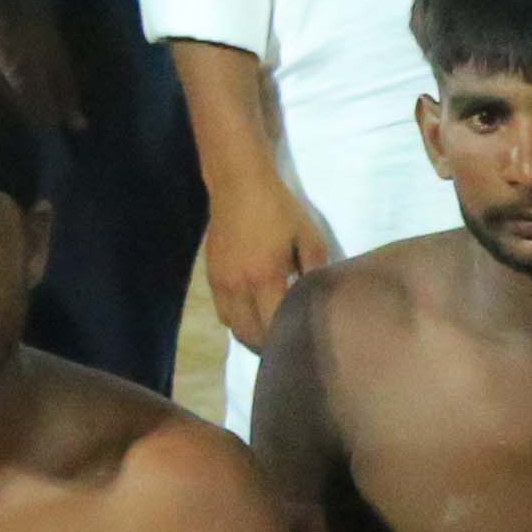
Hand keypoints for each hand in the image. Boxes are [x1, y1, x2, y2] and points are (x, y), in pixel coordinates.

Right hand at [204, 175, 338, 350]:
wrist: (239, 184)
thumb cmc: (278, 209)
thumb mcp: (309, 237)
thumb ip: (315, 271)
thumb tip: (320, 297)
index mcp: (265, 277)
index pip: (273, 325)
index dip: (286, 339)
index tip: (301, 345)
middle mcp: (238, 286)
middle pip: (249, 334)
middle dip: (267, 345)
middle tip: (285, 347)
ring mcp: (221, 282)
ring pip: (232, 326)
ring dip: (250, 335)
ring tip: (268, 335)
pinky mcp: (211, 275)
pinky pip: (222, 311)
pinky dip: (237, 320)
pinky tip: (252, 315)